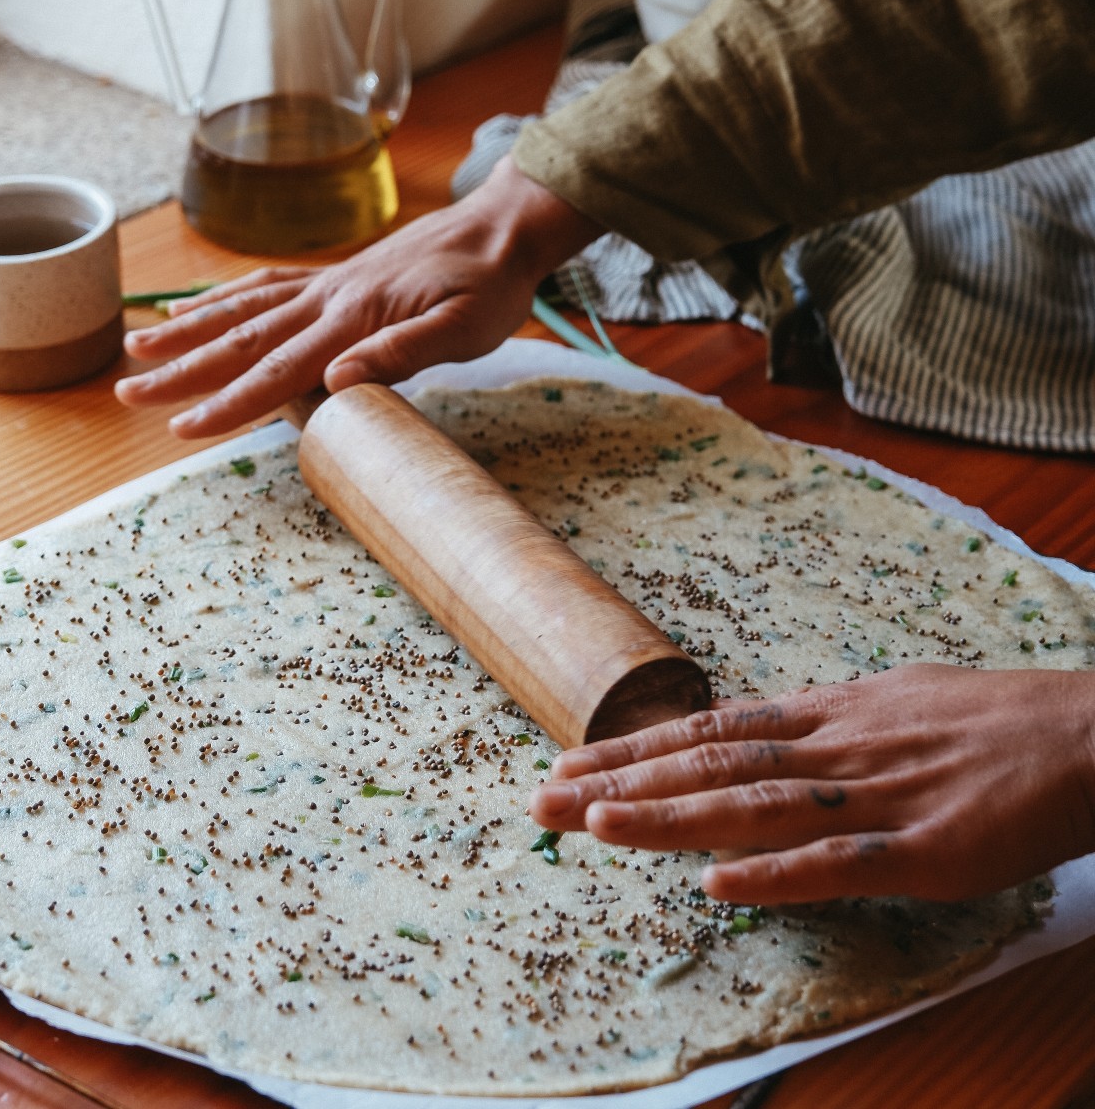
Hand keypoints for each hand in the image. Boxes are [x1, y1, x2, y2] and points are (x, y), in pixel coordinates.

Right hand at [115, 158, 599, 437]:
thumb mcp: (465, 328)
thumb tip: (337, 382)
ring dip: (189, 329)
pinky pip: (268, 287)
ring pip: (244, 309)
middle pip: (242, 340)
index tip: (181, 428)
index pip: (278, 371)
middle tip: (127, 391)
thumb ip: (402, 353)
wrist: (505, 226)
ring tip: (136, 344)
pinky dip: (227, 298)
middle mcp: (328, 298)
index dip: (227, 403)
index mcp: (354, 318)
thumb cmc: (490, 284)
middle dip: (182, 369)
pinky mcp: (338, 277)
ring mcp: (328, 284)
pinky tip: (203, 308)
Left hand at [529, 664, 1094, 902]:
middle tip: (543, 797)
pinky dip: (774, 874)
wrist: (1084, 735)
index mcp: (829, 714)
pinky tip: (715, 885)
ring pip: (755, 807)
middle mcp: (836, 747)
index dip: (636, 747)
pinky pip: (838, 863)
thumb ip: (828, 723)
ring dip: (670, 818)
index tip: (569, 760)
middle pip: (712, 764)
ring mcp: (877, 797)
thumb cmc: (994, 720)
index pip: (711, 730)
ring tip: (596, 827)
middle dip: (623, 780)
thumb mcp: (895, 700)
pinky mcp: (925, 849)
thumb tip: (771, 732)